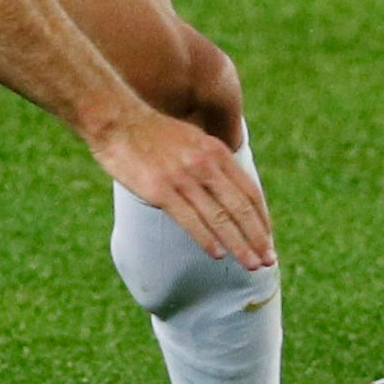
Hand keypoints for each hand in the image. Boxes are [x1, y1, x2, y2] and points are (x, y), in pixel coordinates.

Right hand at [89, 110, 275, 269]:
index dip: (262, 218)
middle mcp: (205, 164)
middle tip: (268, 260)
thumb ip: (210, 160)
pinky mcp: (160, 189)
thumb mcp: (191, 138)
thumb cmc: (150, 132)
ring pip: (220, 218)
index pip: (249, 191)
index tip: (267, 238)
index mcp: (216, 151)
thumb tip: (223, 187)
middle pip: (240, 208)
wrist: (115, 118)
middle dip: (258, 237)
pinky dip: (206, 239)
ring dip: (239, 245)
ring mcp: (183, 177)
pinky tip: (217, 254)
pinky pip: (190, 220)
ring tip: (251, 265)